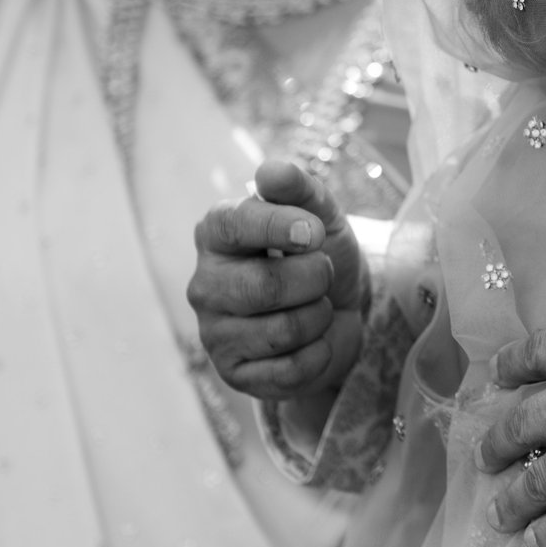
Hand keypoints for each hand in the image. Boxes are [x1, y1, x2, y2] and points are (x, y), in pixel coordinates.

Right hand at [188, 162, 370, 400]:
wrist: (341, 312)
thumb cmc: (319, 255)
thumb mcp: (320, 214)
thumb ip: (299, 188)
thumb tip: (271, 172)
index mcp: (216, 234)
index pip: (234, 224)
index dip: (280, 227)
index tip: (314, 233)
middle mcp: (205, 284)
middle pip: (264, 287)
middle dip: (315, 278)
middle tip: (324, 272)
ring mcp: (215, 334)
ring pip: (284, 330)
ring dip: (320, 316)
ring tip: (316, 306)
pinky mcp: (235, 374)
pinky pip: (292, 369)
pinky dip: (320, 353)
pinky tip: (313, 341)